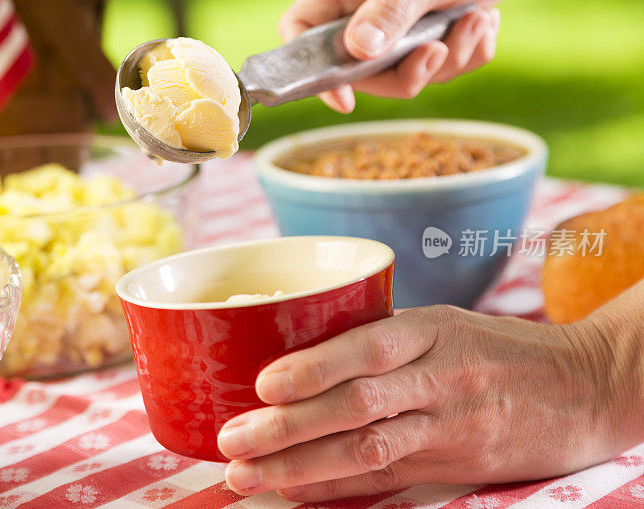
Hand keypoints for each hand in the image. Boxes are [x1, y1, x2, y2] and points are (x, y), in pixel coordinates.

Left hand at [217, 305, 630, 501]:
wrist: (584, 387)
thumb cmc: (502, 349)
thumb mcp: (447, 324)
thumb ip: (385, 338)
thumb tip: (305, 354)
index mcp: (434, 330)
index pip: (368, 345)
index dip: (314, 368)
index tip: (261, 385)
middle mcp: (442, 378)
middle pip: (358, 405)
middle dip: (288, 427)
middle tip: (232, 442)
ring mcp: (451, 427)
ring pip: (369, 449)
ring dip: (301, 466)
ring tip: (247, 475)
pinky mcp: (458, 467)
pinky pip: (392, 483)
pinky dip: (340, 490)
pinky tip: (298, 493)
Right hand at [280, 0, 516, 111]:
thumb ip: (393, 9)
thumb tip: (359, 48)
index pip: (302, 33)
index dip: (312, 71)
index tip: (345, 98)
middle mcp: (366, 15)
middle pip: (362, 72)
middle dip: (408, 71)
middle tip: (438, 49)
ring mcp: (399, 31)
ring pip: (408, 75)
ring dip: (451, 58)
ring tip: (476, 19)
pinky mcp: (432, 39)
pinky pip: (444, 70)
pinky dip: (470, 53)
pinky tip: (482, 20)